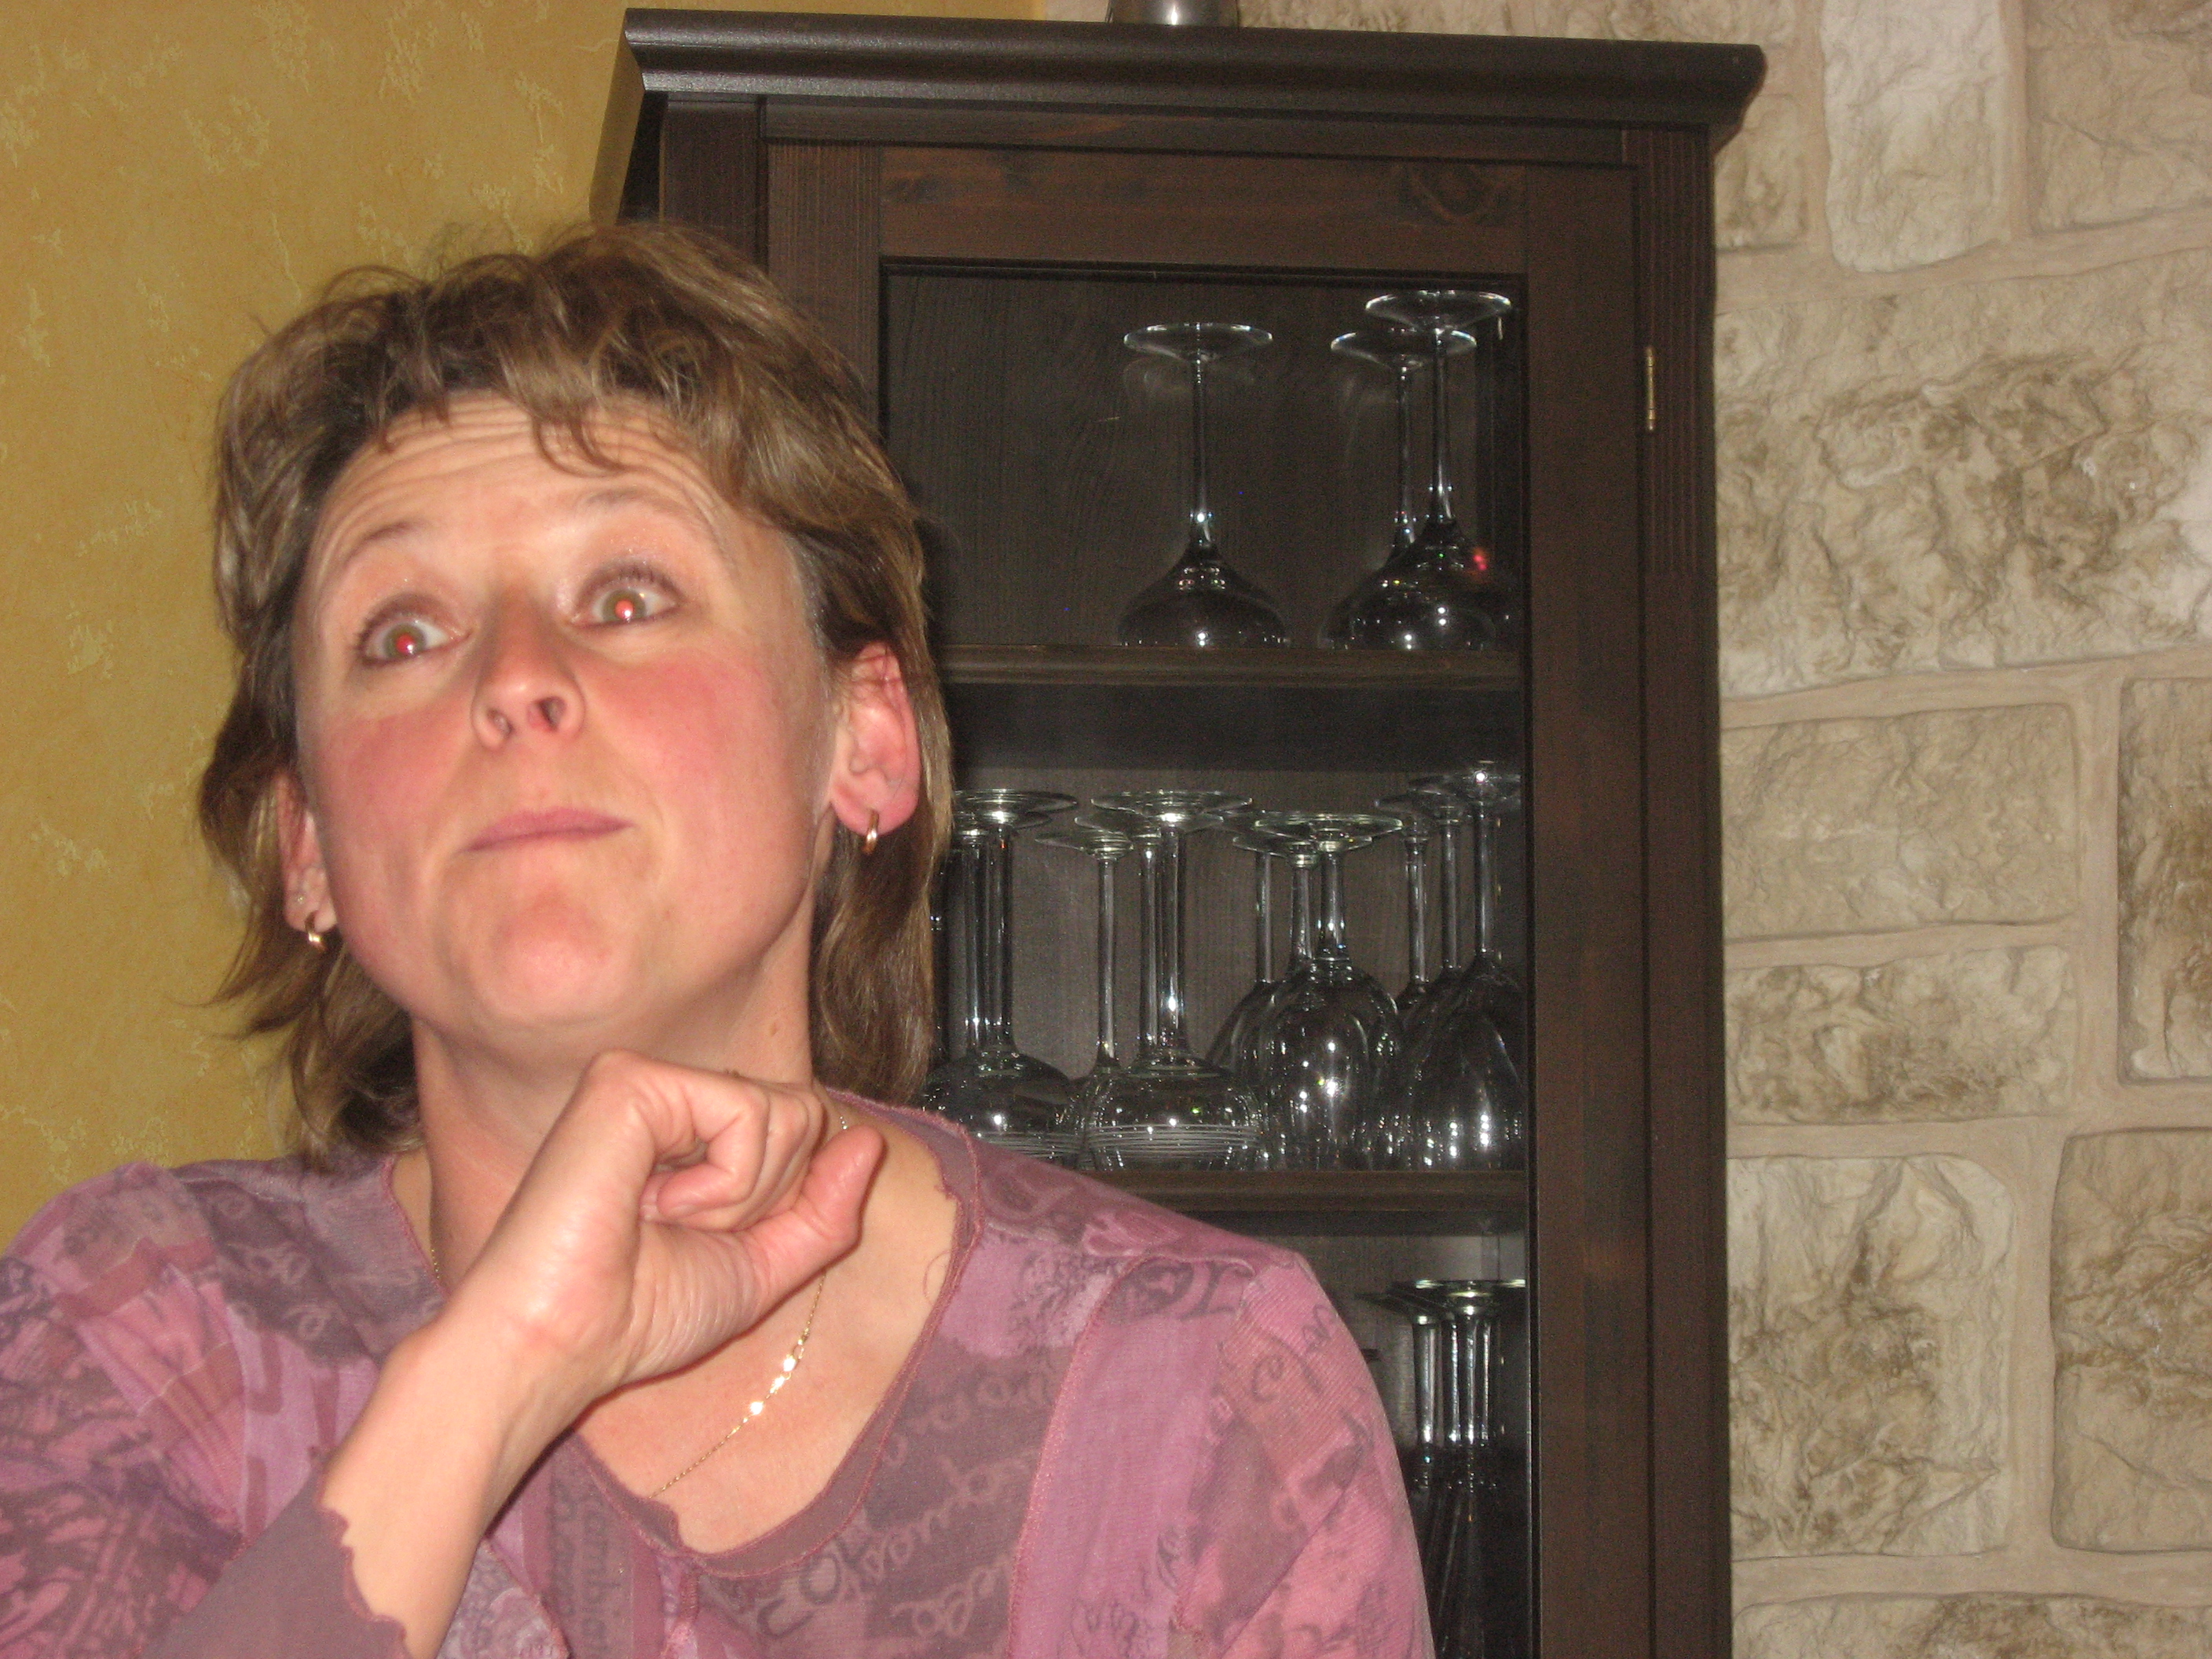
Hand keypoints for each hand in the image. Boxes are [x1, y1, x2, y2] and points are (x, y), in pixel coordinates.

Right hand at [443, 1051, 883, 1420]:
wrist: (560, 1345)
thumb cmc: (641, 1316)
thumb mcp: (762, 1269)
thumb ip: (824, 1210)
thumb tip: (868, 1141)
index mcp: (690, 1133)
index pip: (802, 1128)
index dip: (784, 1201)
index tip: (707, 1241)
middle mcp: (668, 1094)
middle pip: (803, 1114)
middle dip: (767, 1199)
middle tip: (681, 1233)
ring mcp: (646, 1078)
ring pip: (785, 1111)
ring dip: (742, 1196)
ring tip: (662, 1220)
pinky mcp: (629, 1078)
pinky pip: (748, 1113)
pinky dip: (722, 1182)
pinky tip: (652, 1204)